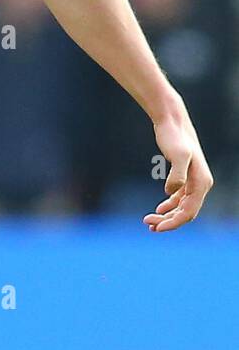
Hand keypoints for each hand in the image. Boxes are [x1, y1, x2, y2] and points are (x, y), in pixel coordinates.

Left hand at [144, 105, 212, 231]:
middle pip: (186, 213)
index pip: (189, 212)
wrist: (171, 122)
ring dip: (167, 216)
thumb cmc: (174, 137)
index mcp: (202, 183)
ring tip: (149, 221)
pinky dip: (170, 206)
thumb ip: (177, 175)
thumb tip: (170, 192)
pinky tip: (159, 209)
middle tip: (147, 224)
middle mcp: (201, 184)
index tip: (156, 228)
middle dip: (168, 222)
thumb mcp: (178, 155)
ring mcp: (193, 181)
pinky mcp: (185, 177)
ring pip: (182, 207)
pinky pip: (180, 198)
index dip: (173, 223)